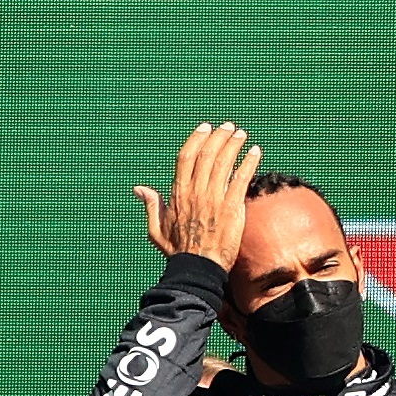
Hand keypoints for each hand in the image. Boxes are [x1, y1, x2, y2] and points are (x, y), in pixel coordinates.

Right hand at [136, 122, 259, 263]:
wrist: (198, 269)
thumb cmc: (178, 252)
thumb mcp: (156, 229)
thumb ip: (151, 206)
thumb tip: (139, 189)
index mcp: (177, 194)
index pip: (186, 157)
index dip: (197, 139)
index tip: (206, 128)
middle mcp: (195, 192)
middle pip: (207, 155)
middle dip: (218, 137)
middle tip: (229, 126)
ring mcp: (213, 199)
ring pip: (224, 163)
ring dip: (234, 145)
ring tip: (242, 134)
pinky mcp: (232, 207)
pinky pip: (241, 179)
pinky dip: (249, 162)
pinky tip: (256, 152)